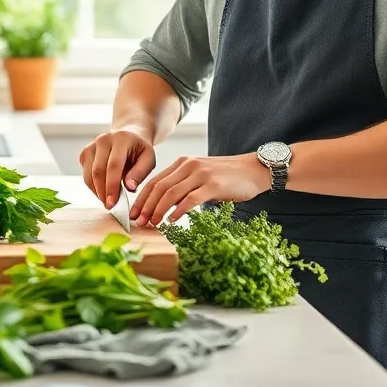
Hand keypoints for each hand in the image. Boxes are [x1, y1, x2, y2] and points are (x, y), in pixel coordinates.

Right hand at [80, 130, 156, 208]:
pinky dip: (93, 187)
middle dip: (103, 192)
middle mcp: (103, 140)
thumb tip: (129, 188)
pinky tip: (103, 191)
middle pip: (98, 170)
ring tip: (108, 201)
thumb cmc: (139, 149)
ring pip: (89, 174)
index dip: (112, 186)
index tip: (113, 202)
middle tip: (110, 206)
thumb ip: (140, 173)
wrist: (129, 135)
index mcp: (121, 139)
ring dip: (97, 191)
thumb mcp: (148, 159)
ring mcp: (92, 146)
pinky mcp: (85, 153)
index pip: (114, 165)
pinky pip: (86, 174)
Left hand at [130, 153, 270, 225]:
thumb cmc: (226, 177)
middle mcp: (188, 166)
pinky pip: (190, 199)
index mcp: (182, 163)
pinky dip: (178, 210)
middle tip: (139, 222)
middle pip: (159, 187)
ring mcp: (201, 174)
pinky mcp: (213, 185)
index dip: (141, 199)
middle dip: (146, 206)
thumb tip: (162, 206)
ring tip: (152, 223)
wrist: (253, 170)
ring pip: (171, 193)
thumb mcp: (199, 176)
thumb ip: (182, 186)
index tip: (133, 214)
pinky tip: (172, 220)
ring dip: (158, 210)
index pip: (154, 181)